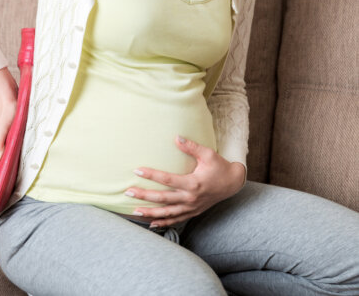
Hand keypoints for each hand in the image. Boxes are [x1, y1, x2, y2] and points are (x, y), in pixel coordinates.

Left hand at [125, 135, 246, 227]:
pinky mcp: (193, 212)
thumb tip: (176, 137)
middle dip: (144, 196)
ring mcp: (191, 207)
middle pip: (163, 199)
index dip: (151, 175)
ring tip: (134, 211)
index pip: (167, 180)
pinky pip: (176, 220)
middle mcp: (190, 198)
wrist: (232, 183)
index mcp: (193, 183)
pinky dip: (163, 222)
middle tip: (128, 192)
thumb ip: (191, 147)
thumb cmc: (219, 166)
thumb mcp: (208, 154)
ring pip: (167, 213)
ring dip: (150, 213)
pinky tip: (151, 224)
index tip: (137, 170)